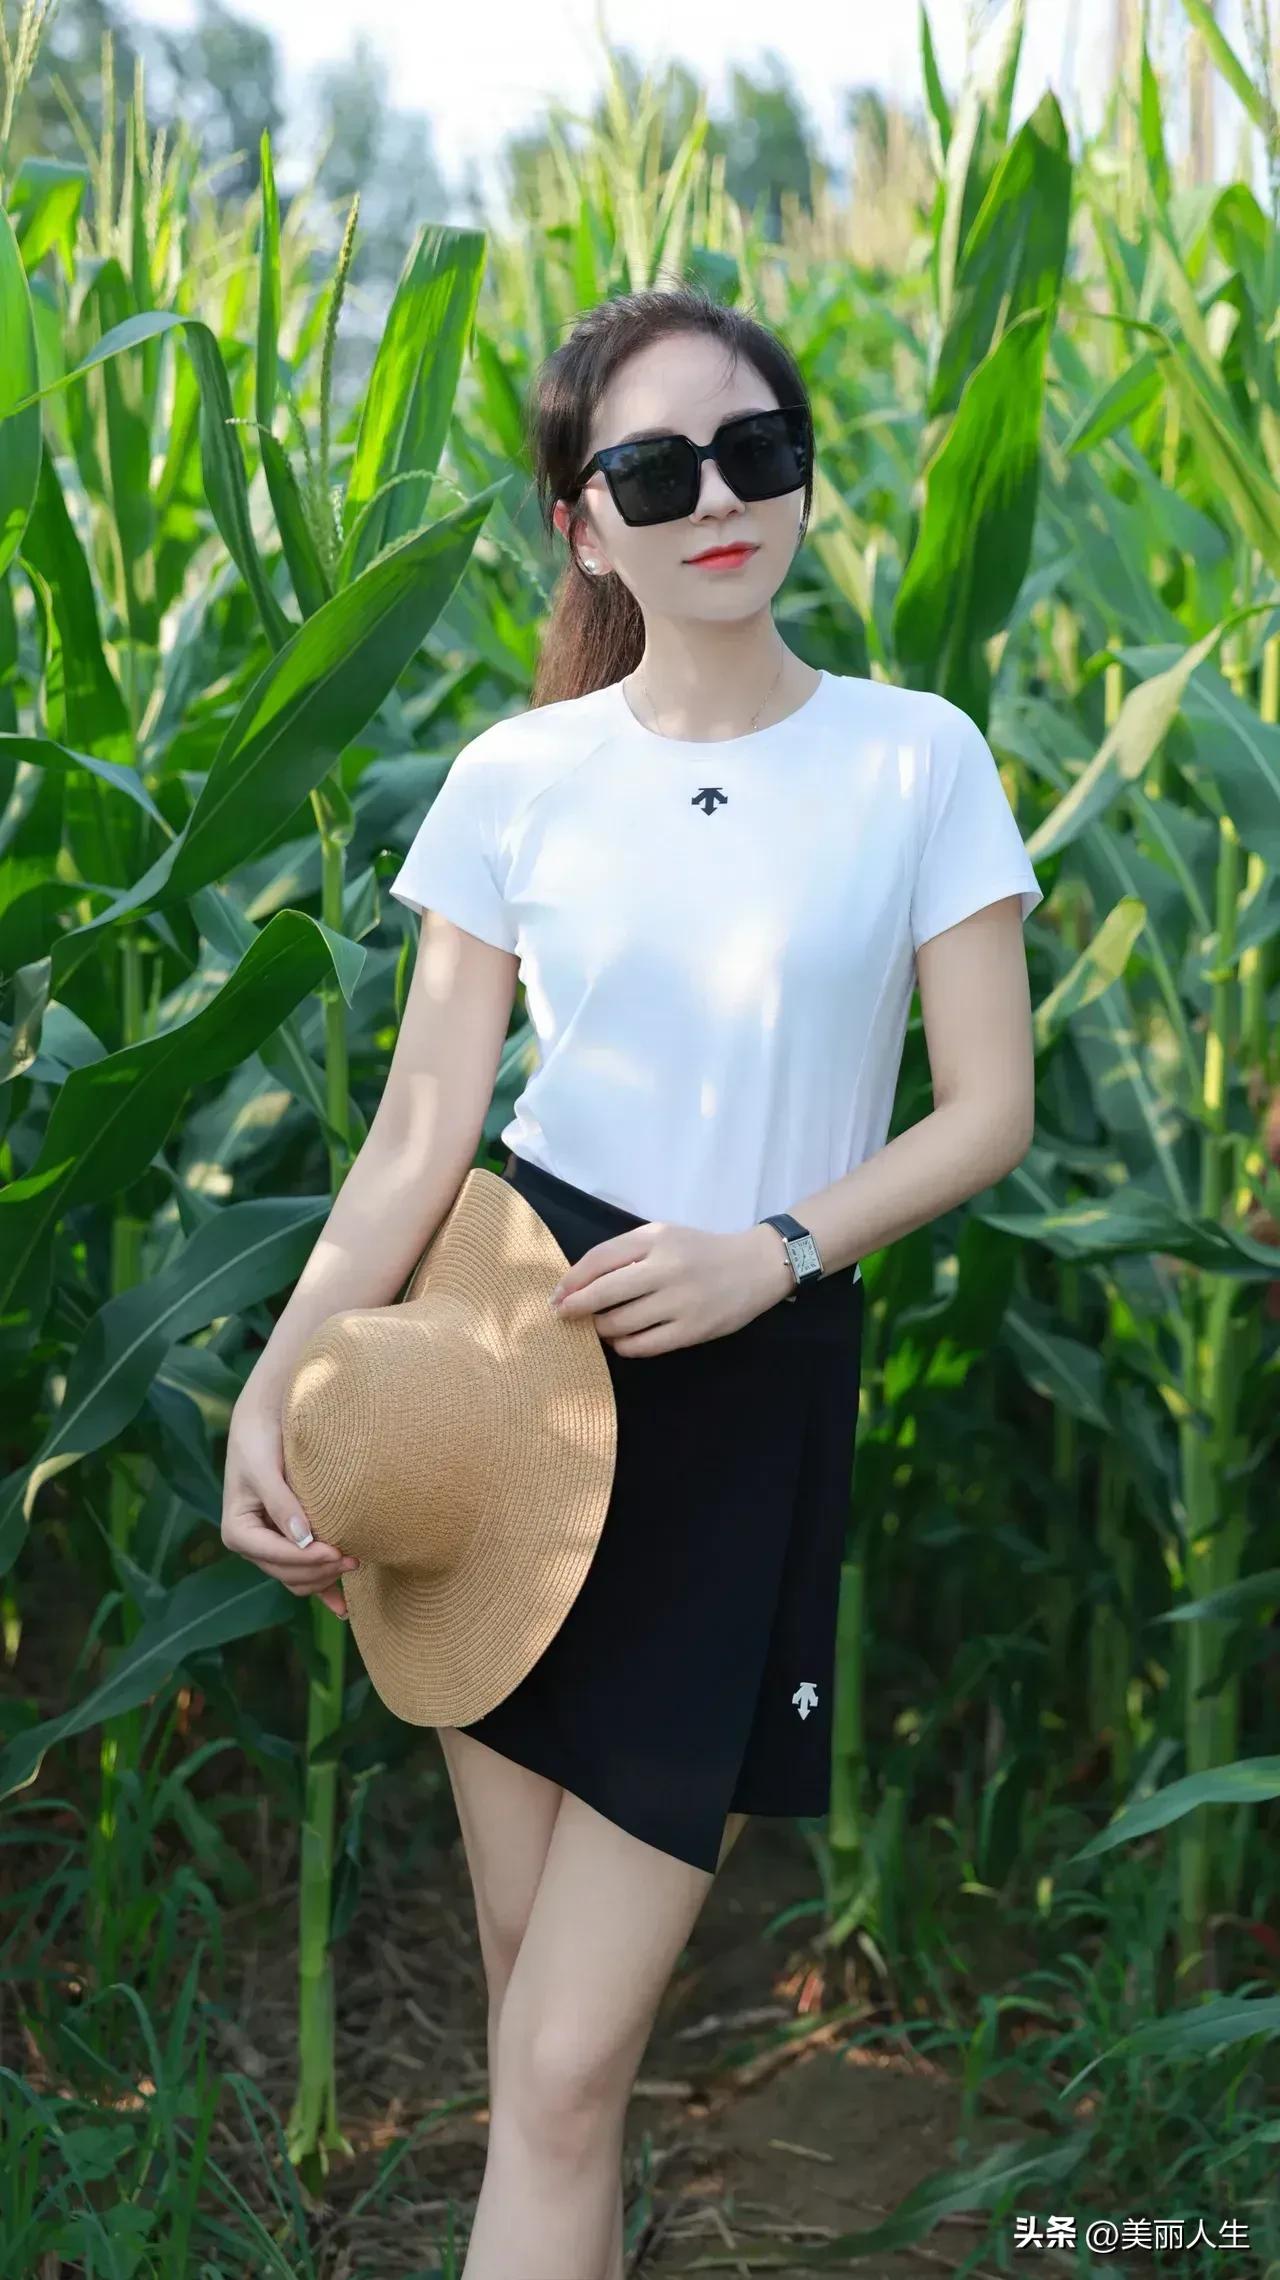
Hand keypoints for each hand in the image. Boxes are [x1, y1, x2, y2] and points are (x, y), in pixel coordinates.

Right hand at [220, 1396, 359, 1619]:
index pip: (275, 1556)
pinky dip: (323, 1591)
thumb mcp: (265, 1470)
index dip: (307, 1559)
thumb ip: (282, 1504)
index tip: (338, 1552)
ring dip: (326, 1578)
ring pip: (298, 1579)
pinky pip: (305, 1576)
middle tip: (355, 1558)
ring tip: (355, 1563)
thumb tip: (303, 1539)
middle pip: (288, 1574)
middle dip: (321, 1571)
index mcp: (237, 1532)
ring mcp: (270, 1548)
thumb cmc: (259, 1440)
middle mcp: (252, 1546)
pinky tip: (343, 1609)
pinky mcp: (288, 1545)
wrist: (264, 1421)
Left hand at [547, 1220, 794, 1355]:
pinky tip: (622, 1340)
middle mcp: (667, 1268)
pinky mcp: (692, 1330)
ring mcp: (681, 1302)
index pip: (600, 1259)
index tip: (557, 1295)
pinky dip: (624, 1345)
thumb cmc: (699, 1250)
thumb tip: (578, 1283)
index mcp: (657, 1239)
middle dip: (576, 1307)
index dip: (572, 1280)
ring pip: (621, 1323)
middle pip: (604, 1293)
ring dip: (601, 1329)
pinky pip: (643, 1346)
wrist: (755, 1267)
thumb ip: (626, 1252)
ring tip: (600, 1327)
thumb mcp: (664, 1236)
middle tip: (563, 1316)